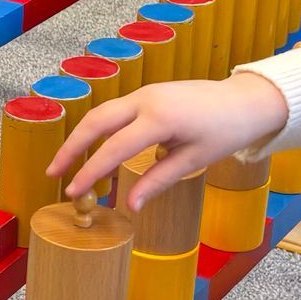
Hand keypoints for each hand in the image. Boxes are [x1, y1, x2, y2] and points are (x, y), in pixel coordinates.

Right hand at [47, 72, 288, 203]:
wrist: (247, 100)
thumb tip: (130, 206)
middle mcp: (145, 100)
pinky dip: (100, 131)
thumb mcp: (193, 161)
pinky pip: (116, 111)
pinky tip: (97, 151)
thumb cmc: (225, 131)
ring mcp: (145, 93)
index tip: (72, 192)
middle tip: (54, 173)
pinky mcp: (148, 94)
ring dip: (83, 138)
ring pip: (102, 113)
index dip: (90, 172)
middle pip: (96, 122)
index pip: (113, 149)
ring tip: (69, 165)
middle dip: (72, 148)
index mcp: (159, 118)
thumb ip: (157, 181)